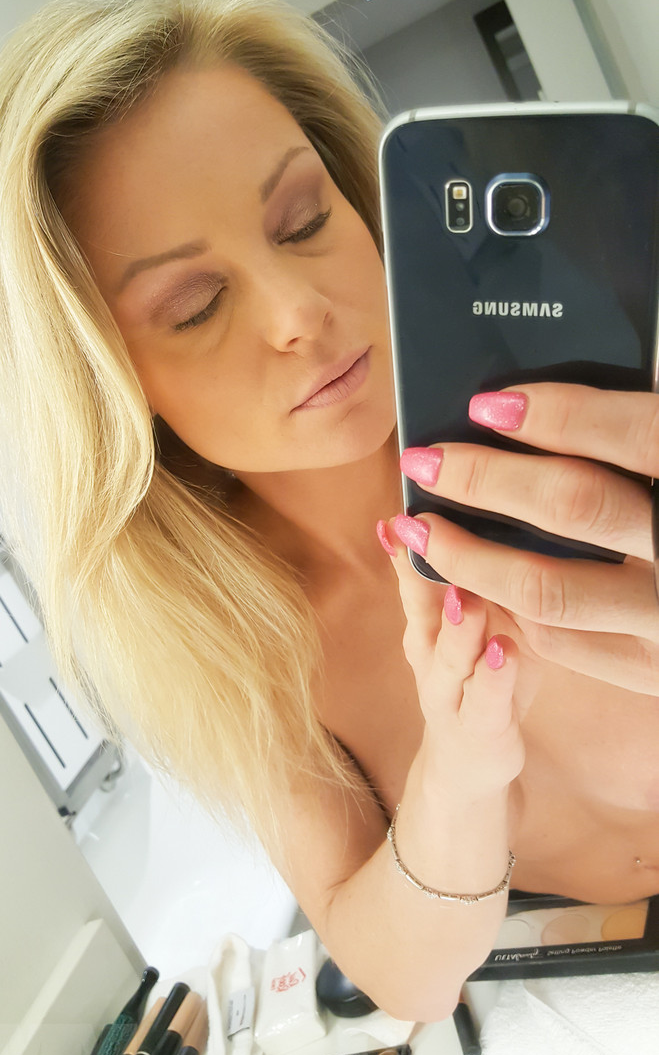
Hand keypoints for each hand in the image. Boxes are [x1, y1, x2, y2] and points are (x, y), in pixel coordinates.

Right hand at [378, 521, 526, 799]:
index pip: (415, 570)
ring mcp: (450, 692)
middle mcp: (429, 652)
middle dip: (420, 570)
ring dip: (457, 625)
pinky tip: (504, 652)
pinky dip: (494, 677)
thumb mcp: (482, 616)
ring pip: (451, 656)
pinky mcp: (480, 728)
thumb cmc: (485, 670)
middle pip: (421, 606)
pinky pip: (486, 701)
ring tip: (464, 595)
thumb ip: (483, 569)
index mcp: (428, 618)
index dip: (409, 539)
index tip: (402, 504)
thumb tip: (500, 499)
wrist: (473, 759)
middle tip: (421, 531)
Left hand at [395, 382, 658, 696]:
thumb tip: (594, 380)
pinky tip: (475, 576)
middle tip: (426, 459)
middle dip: (487, 478)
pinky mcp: (657, 673)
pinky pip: (563, 641)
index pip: (637, 435)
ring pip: (550, 590)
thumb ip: (651, 428)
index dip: (561, 413)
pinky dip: (509, 608)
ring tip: (420, 530)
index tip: (491, 402)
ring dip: (471, 557)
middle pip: (576, 507)